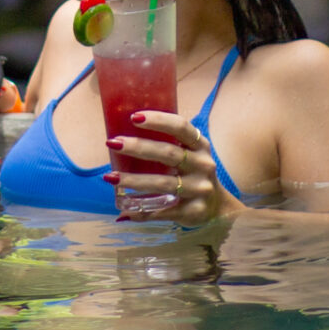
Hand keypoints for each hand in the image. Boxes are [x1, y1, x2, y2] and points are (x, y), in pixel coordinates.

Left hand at [103, 111, 235, 225]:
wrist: (217, 208)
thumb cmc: (193, 173)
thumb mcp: (190, 154)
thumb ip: (168, 143)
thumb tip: (124, 134)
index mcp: (200, 146)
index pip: (181, 127)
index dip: (159, 120)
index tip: (134, 117)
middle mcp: (203, 165)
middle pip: (168, 153)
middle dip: (138, 147)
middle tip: (113, 143)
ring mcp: (199, 189)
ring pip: (163, 183)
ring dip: (134, 180)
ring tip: (110, 177)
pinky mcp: (193, 211)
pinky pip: (162, 211)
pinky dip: (141, 211)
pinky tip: (123, 210)